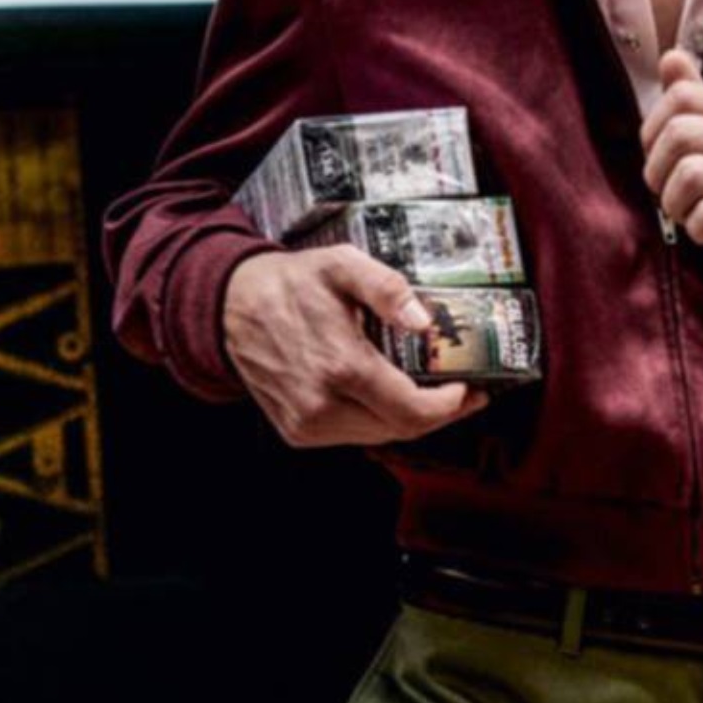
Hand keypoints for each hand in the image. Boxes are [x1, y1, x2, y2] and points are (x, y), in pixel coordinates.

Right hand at [220, 245, 480, 445]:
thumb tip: (424, 321)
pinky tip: (386, 396)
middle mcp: (322, 405)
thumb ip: (387, 288)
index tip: (471, 389)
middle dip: (439, 413)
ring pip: (380, 436)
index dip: (450, 406)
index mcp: (340, 366)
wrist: (231, 307)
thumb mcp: (341, 265)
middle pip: (402, 429)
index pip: (413, 410)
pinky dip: (377, 420)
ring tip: (428, 392)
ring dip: (408, 418)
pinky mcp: (297, 432)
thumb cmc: (291, 283)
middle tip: (461, 392)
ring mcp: (307, 425)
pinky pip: (354, 435)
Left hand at [642, 50, 702, 323]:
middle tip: (671, 198)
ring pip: (691, 174)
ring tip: (690, 216)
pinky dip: (697, 230)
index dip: (653, 133)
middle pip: (679, 133)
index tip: (663, 164)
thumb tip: (670, 56)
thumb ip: (698, 106)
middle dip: (658, 173)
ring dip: (675, 205)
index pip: (681, 96)